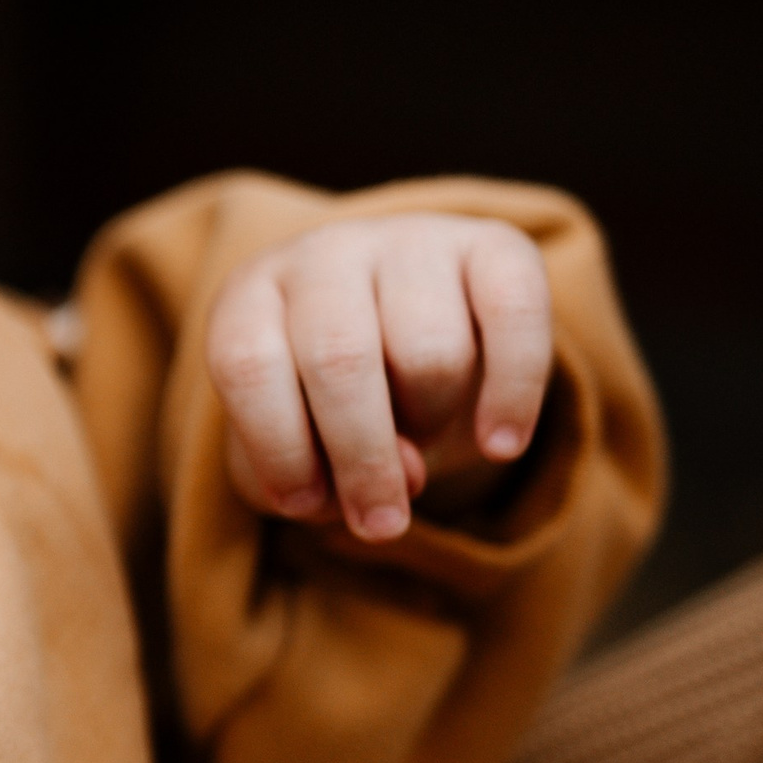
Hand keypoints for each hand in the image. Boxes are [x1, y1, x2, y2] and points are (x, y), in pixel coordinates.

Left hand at [205, 210, 552, 541]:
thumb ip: (318, 479)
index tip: (307, 503)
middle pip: (340, 360)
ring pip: (429, 352)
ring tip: (419, 428)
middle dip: (363, 460)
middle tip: (382, 523)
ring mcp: (408, 239)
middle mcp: (323, 253)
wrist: (401, 326)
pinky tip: (500, 445)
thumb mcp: (295, 449)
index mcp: (251, 296)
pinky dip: (513, 394)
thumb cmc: (327, 405)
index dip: (279, 449)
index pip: (248, 366)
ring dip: (431, 418)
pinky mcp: (492, 243)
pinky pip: (515, 317)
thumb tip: (406, 473)